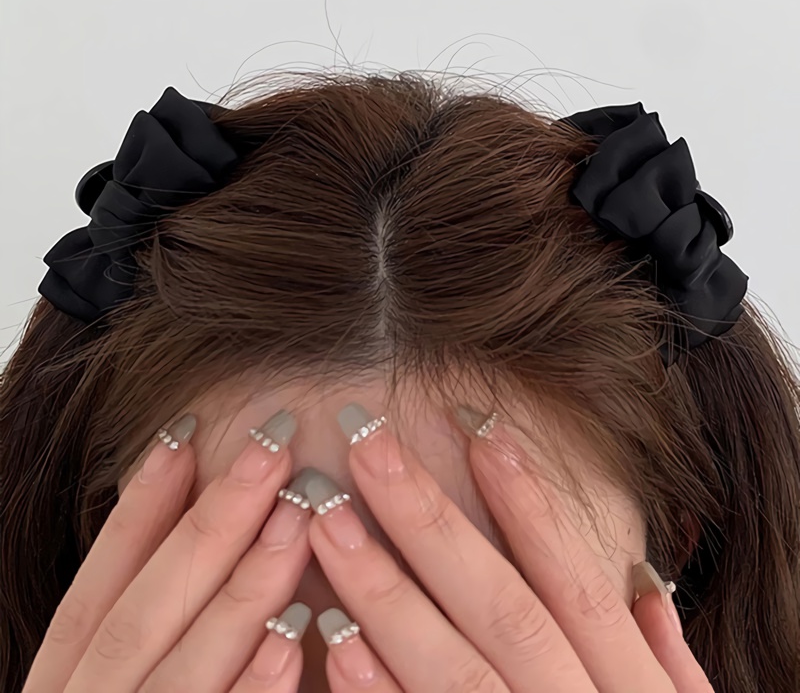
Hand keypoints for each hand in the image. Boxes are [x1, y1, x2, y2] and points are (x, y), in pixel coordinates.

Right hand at [22, 413, 312, 692]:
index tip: (183, 434)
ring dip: (243, 591)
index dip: (137, 509)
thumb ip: (155, 621)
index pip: (93, 591)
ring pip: (182, 668)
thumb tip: (209, 517)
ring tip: (295, 517)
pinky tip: (293, 634)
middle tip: (271, 451)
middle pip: (142, 614)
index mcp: (65, 686)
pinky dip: (252, 690)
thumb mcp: (124, 676)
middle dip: (210, 526)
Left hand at [307, 409, 714, 691]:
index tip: (479, 429)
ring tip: (328, 519)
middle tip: (367, 448)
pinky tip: (332, 640)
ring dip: (387, 592)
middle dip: (431, 521)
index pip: (574, 581)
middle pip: (500, 607)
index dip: (529, 503)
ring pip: (453, 671)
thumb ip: (665, 663)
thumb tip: (643, 581)